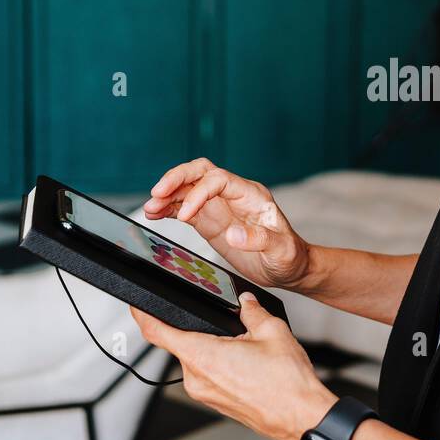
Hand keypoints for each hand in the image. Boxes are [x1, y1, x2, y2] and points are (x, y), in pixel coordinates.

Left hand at [130, 294, 336, 439]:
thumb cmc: (287, 384)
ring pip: (197, 360)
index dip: (142, 315)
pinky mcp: (214, 403)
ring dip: (214, 348)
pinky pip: (207, 375)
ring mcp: (204, 394)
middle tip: (228, 325)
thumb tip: (244, 302)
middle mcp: (197, 379)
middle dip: (201, 330)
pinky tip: (246, 364)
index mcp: (204, 357)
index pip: (158, 333)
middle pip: (182, 344)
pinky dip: (221, 364)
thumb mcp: (272, 331)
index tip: (136, 304)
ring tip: (246, 348)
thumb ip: (251, 311)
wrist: (301, 418)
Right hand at [143, 158, 309, 289]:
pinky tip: (155, 214)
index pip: (219, 180)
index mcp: (252, 195)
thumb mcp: (282, 251)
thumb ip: (260, 240)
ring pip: (188, 188)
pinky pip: (184, 208)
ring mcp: (219, 207)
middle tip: (157, 193)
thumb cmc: (289, 256)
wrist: (289, 267)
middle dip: (177, 179)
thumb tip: (234, 234)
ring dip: (168, 195)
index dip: (199, 193)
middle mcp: (233, 195)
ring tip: (150, 208)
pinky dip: (168, 209)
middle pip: (200, 172)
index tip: (188, 215)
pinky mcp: (209, 221)